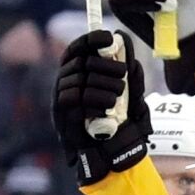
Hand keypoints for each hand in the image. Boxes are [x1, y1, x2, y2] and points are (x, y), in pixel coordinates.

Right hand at [53, 31, 150, 182]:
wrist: (113, 157)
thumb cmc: (121, 126)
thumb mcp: (133, 101)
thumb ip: (132, 80)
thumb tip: (131, 57)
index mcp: (79, 76)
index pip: (77, 50)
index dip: (89, 40)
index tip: (107, 37)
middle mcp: (66, 84)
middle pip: (80, 63)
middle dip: (104, 66)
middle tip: (122, 75)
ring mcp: (62, 100)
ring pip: (78, 81)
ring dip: (102, 87)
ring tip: (117, 98)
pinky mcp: (62, 118)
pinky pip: (74, 102)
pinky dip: (93, 103)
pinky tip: (106, 110)